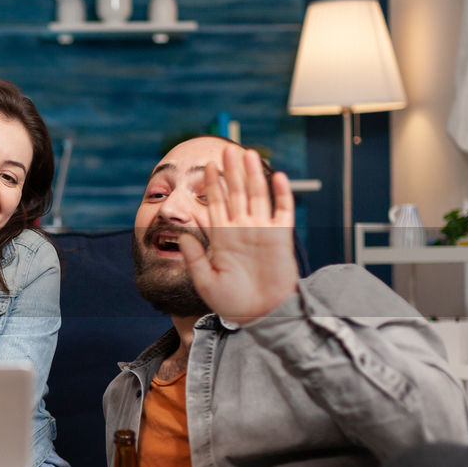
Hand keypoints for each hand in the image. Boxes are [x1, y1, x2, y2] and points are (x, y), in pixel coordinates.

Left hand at [177, 144, 297, 323]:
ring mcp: (263, 232)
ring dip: (254, 175)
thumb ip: (195, 257)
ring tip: (248, 154)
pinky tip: (277, 176)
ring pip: (258, 196)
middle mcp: (242, 230)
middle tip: (227, 150)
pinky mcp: (281, 238)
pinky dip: (282, 194)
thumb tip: (185, 235)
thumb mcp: (205, 280)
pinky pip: (282, 211)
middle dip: (232, 172)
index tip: (207, 165)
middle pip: (237, 194)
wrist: (259, 316)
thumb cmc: (232, 303)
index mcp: (223, 238)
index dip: (213, 185)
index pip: (217, 205)